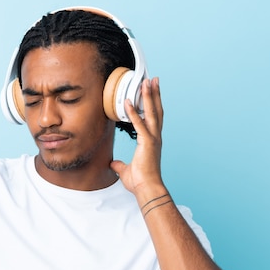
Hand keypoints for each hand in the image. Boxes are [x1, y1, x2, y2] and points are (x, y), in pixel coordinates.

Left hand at [110, 78, 165, 200]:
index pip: (153, 118)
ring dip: (148, 96)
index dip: (153, 104)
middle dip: (155, 94)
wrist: (147, 189)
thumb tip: (112, 164)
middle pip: (156, 110)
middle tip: (153, 79)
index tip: (151, 92)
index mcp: (152, 141)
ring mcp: (153, 139)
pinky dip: (133, 112)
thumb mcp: (125, 171)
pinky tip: (128, 101)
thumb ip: (119, 165)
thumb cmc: (140, 182)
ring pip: (152, 112)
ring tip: (146, 81)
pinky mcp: (148, 143)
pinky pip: (139, 124)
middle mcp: (155, 137)